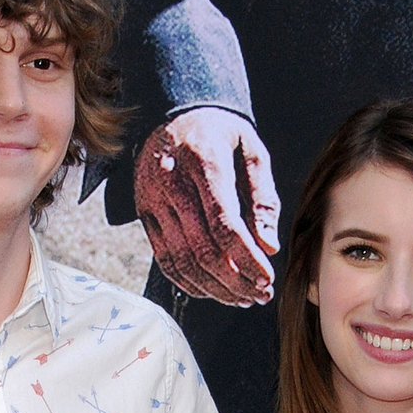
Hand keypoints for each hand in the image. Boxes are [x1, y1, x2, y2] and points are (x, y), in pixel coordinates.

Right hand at [134, 109, 279, 306]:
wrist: (175, 114)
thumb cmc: (219, 133)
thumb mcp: (252, 150)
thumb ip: (263, 197)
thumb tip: (268, 246)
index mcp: (203, 160)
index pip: (224, 224)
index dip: (246, 259)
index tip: (266, 278)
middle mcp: (171, 182)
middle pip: (202, 249)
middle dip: (234, 281)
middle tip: (259, 295)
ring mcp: (152, 200)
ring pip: (182, 260)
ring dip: (213, 288)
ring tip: (241, 298)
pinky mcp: (144, 214)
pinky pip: (164, 259)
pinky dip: (188, 282)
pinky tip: (212, 290)